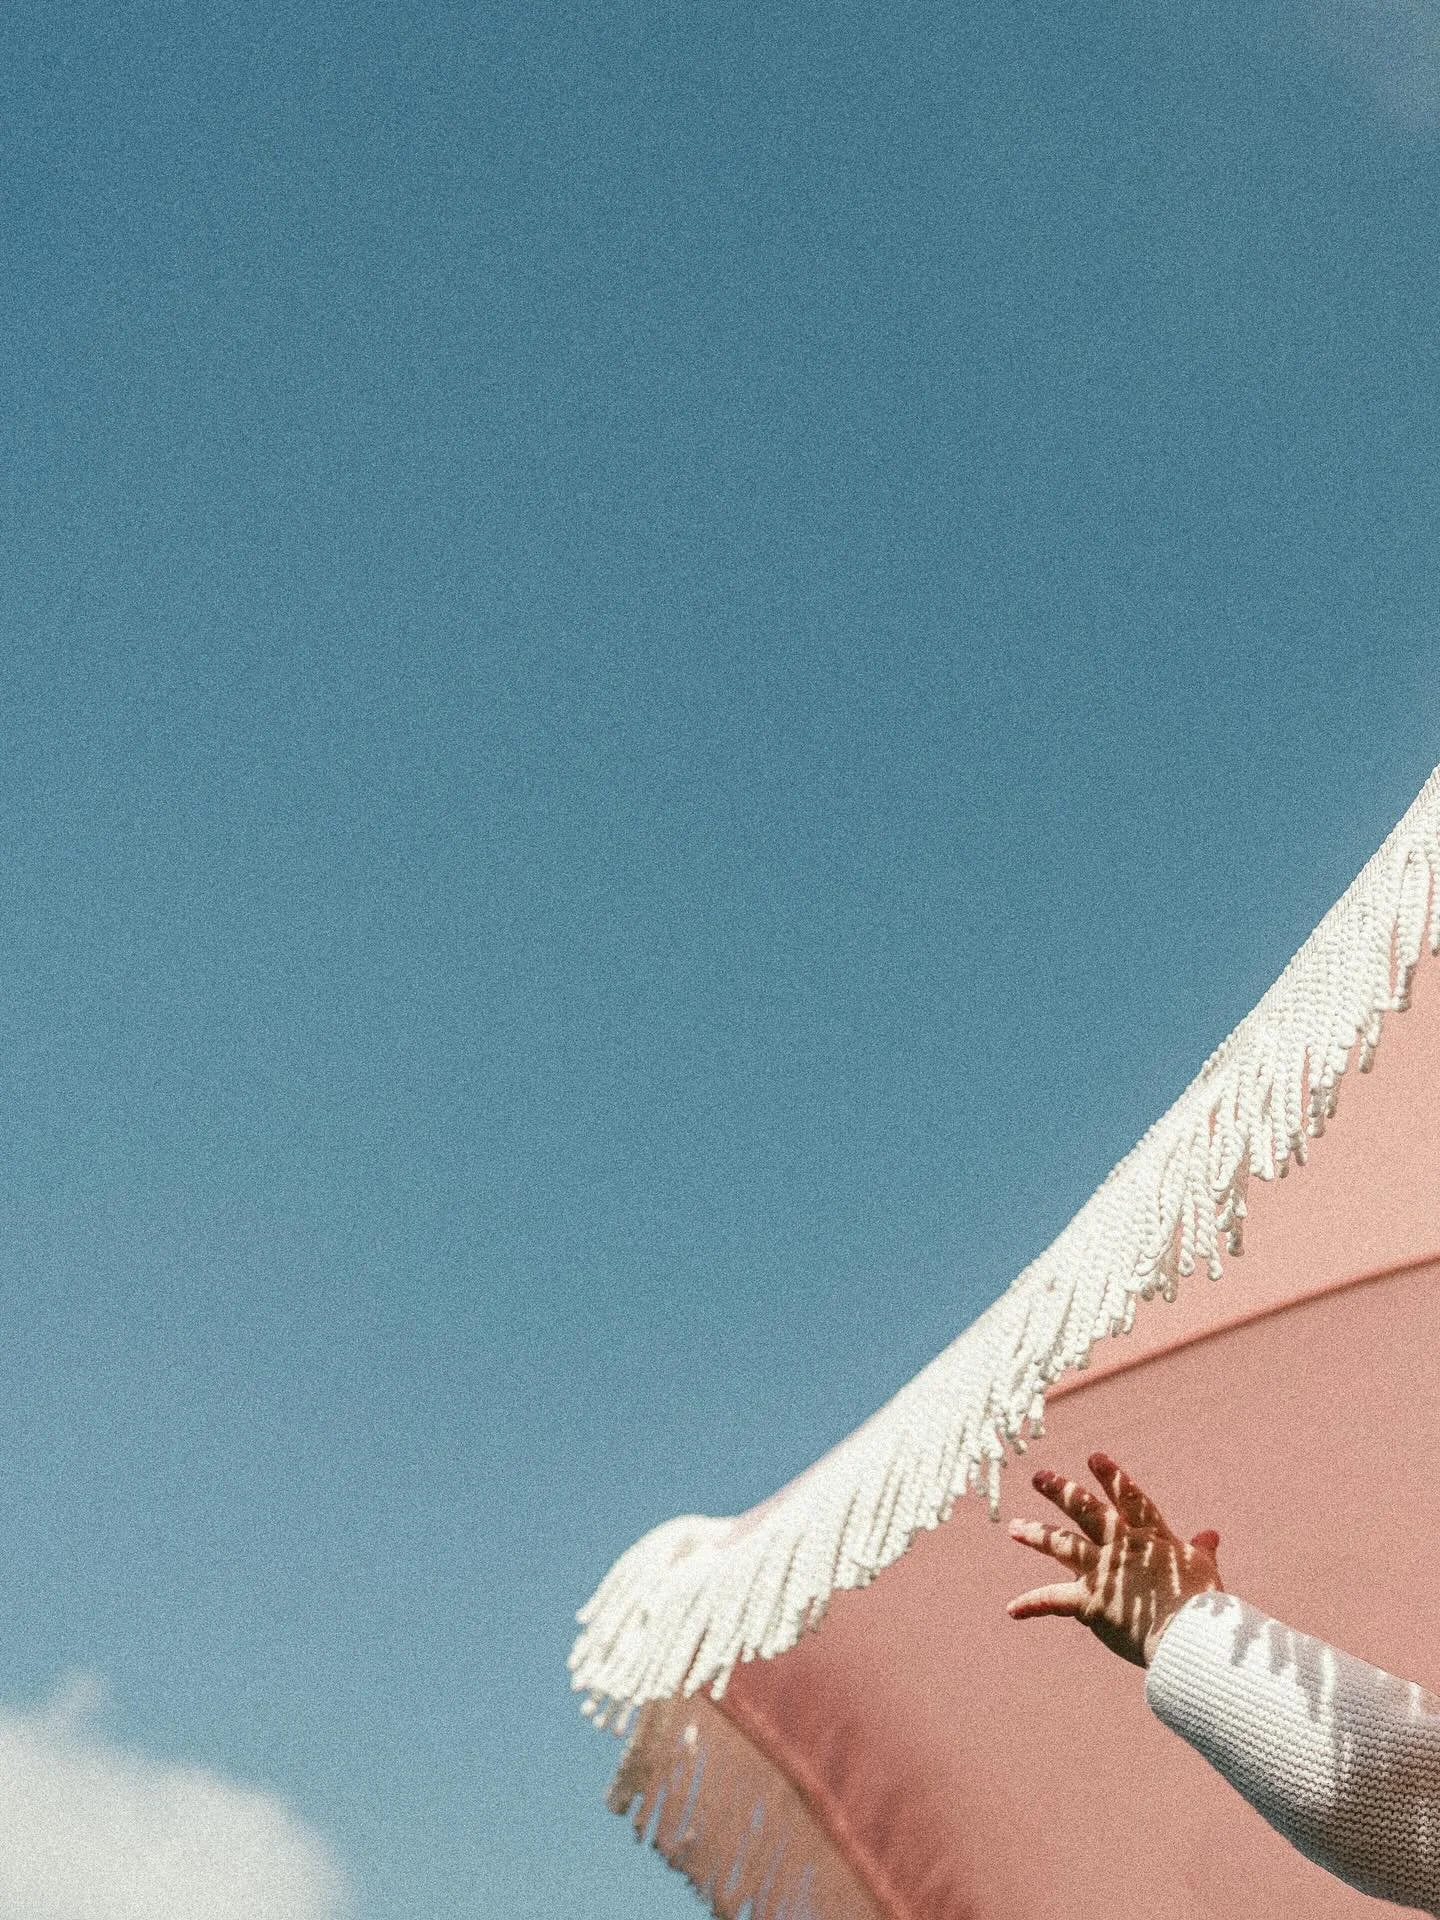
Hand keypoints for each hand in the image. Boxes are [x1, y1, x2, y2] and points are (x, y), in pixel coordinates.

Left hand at [1006, 1451, 1223, 1667]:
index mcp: (1151, 1539)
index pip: (1130, 1501)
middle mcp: (1122, 1548)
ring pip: (1063, 1545)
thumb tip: (1211, 1533)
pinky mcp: (1090, 1602)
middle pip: (1086, 1512)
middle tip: (1038, 1476)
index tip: (1094, 1456)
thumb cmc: (1203, 1607)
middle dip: (1061, 1492)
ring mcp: (1103, 1572)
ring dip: (1037, 1535)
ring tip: (1013, 1527)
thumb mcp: (1203, 1571)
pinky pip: (1054, 1600)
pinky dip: (1032, 1605)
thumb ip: (1201, 1550)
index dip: (1113, 1478)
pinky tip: (1011, 1610)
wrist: (1189, 1638)